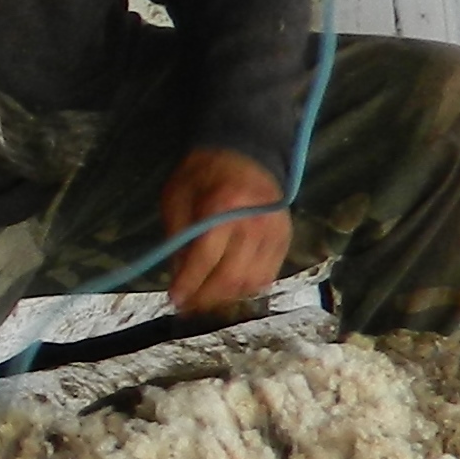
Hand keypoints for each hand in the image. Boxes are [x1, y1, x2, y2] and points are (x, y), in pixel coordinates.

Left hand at [158, 149, 289, 316]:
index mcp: (223, 207)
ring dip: (226, 297)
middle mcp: (254, 223)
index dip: (188, 284)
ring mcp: (274, 232)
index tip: (174, 299)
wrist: (246, 152)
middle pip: (231, 276)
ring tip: (205, 299)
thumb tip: (177, 278)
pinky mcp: (285, 239)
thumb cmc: (204, 174)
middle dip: (206, 298)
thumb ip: (177, 238)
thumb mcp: (177, 198)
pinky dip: (247, 288)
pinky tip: (229, 288)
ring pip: (252, 281)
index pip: (205, 258)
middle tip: (187, 306)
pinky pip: (269, 275)